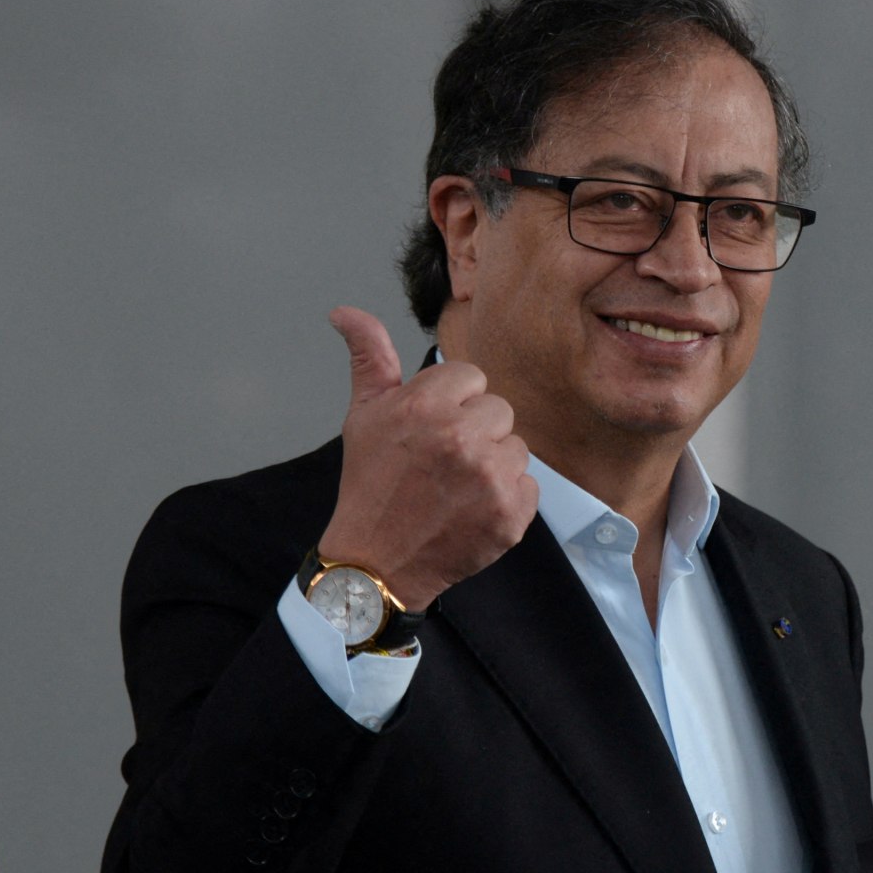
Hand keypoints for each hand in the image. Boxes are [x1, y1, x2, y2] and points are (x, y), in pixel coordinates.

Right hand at [315, 307, 537, 608]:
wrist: (377, 561)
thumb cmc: (371, 484)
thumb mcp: (363, 415)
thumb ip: (368, 357)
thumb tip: (344, 311)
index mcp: (426, 405)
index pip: (472, 377)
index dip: (452, 403)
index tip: (430, 432)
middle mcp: (462, 437)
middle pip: (498, 410)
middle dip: (475, 432)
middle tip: (441, 464)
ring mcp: (490, 478)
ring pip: (516, 447)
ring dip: (493, 465)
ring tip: (455, 488)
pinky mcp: (511, 513)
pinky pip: (528, 485)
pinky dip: (506, 499)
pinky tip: (472, 510)